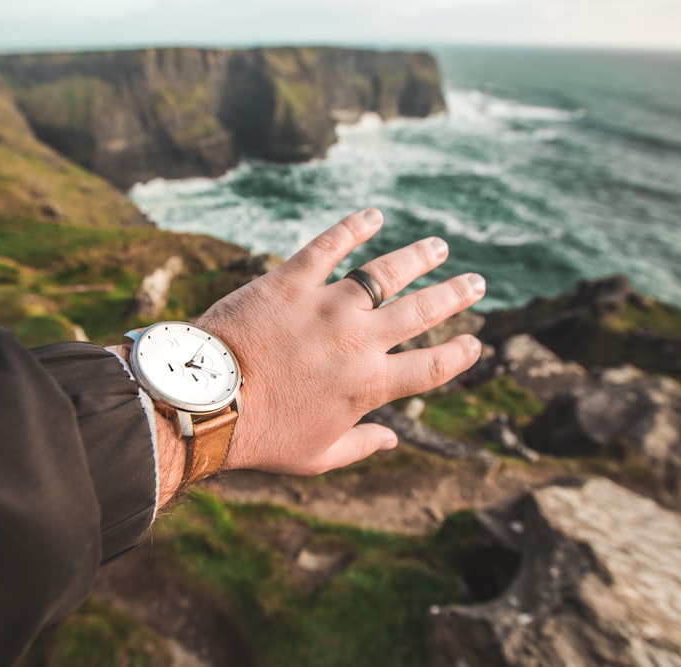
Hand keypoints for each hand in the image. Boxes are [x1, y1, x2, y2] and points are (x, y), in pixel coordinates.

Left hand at [197, 207, 485, 475]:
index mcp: (369, 386)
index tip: (474, 343)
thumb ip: (360, 446)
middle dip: (455, 297)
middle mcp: (358, 341)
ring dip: (418, 258)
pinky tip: (372, 216)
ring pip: (386, 273)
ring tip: (438, 248)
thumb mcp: (316, 458)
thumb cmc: (259, 436)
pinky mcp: (291, 282)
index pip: (432, 367)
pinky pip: (329, 246)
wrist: (204, 403)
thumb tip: (393, 440)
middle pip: (422, 312)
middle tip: (476, 283)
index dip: (460, 355)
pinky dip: (353, 227)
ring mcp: (326, 307)